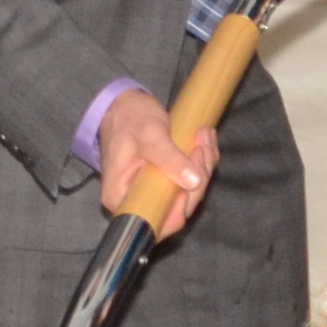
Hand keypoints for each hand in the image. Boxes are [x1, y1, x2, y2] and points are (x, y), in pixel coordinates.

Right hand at [96, 86, 219, 241]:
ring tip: (204, 136)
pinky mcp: (166, 181)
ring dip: (203, 165)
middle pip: (179, 207)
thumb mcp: (149, 136)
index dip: (181, 207)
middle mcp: (137, 202)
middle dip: (198, 177)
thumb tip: (193, 181)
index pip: (156, 221)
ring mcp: (154, 192)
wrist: (125, 105)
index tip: (195, 177)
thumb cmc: (129, 119)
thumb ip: (169, 159)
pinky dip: (202, 161)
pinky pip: (190, 180)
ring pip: (189, 192)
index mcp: (122, 199)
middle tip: (202, 144)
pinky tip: (204, 140)